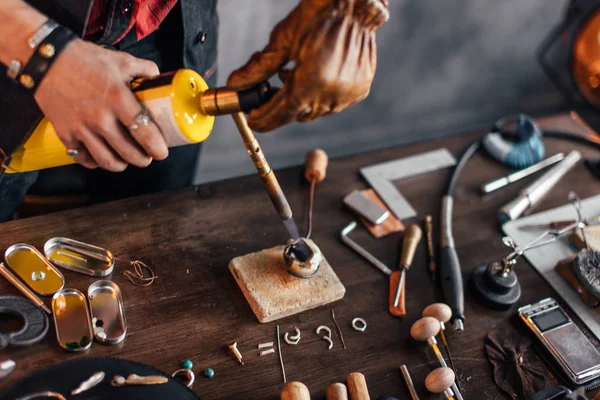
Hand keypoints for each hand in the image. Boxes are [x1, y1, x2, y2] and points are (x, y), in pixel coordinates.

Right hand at [34, 39, 167, 171]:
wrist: (46, 59)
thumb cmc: (86, 59)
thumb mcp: (120, 60)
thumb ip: (144, 70)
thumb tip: (159, 79)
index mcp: (118, 99)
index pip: (145, 133)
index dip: (157, 147)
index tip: (162, 152)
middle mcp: (100, 118)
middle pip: (128, 153)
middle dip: (142, 159)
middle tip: (147, 157)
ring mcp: (81, 128)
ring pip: (107, 161)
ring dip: (121, 165)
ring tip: (127, 160)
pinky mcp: (65, 133)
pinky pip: (83, 158)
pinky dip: (95, 162)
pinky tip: (102, 156)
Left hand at [227, 0, 388, 131]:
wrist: (356, 4)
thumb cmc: (320, 13)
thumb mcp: (283, 40)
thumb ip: (259, 68)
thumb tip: (236, 84)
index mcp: (312, 81)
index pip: (282, 113)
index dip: (265, 119)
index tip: (253, 120)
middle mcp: (332, 93)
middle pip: (298, 114)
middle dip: (281, 108)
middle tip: (267, 95)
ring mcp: (348, 94)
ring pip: (316, 111)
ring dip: (301, 102)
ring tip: (292, 78)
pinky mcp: (359, 90)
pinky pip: (333, 103)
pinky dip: (320, 96)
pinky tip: (313, 77)